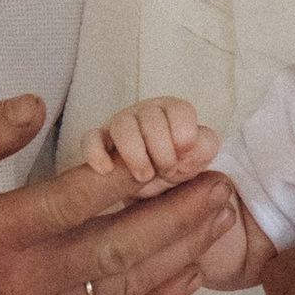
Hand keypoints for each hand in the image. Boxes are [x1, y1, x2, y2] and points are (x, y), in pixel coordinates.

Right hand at [0, 93, 240, 294]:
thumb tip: (38, 106)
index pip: (77, 202)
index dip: (134, 173)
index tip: (179, 145)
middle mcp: (19, 284)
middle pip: (121, 248)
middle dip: (180, 212)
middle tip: (222, 178)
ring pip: (128, 289)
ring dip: (183, 251)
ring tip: (220, 214)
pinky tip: (191, 273)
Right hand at [83, 96, 219, 189]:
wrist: (154, 183)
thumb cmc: (178, 163)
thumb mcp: (199, 156)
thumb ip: (205, 145)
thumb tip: (196, 142)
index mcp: (172, 110)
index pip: (180, 111)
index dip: (184, 137)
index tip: (184, 156)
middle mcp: (145, 112)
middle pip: (151, 119)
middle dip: (162, 152)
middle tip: (167, 171)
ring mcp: (120, 124)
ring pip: (121, 126)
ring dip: (135, 155)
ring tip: (144, 176)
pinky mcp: (100, 141)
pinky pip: (90, 139)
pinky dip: (96, 153)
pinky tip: (106, 169)